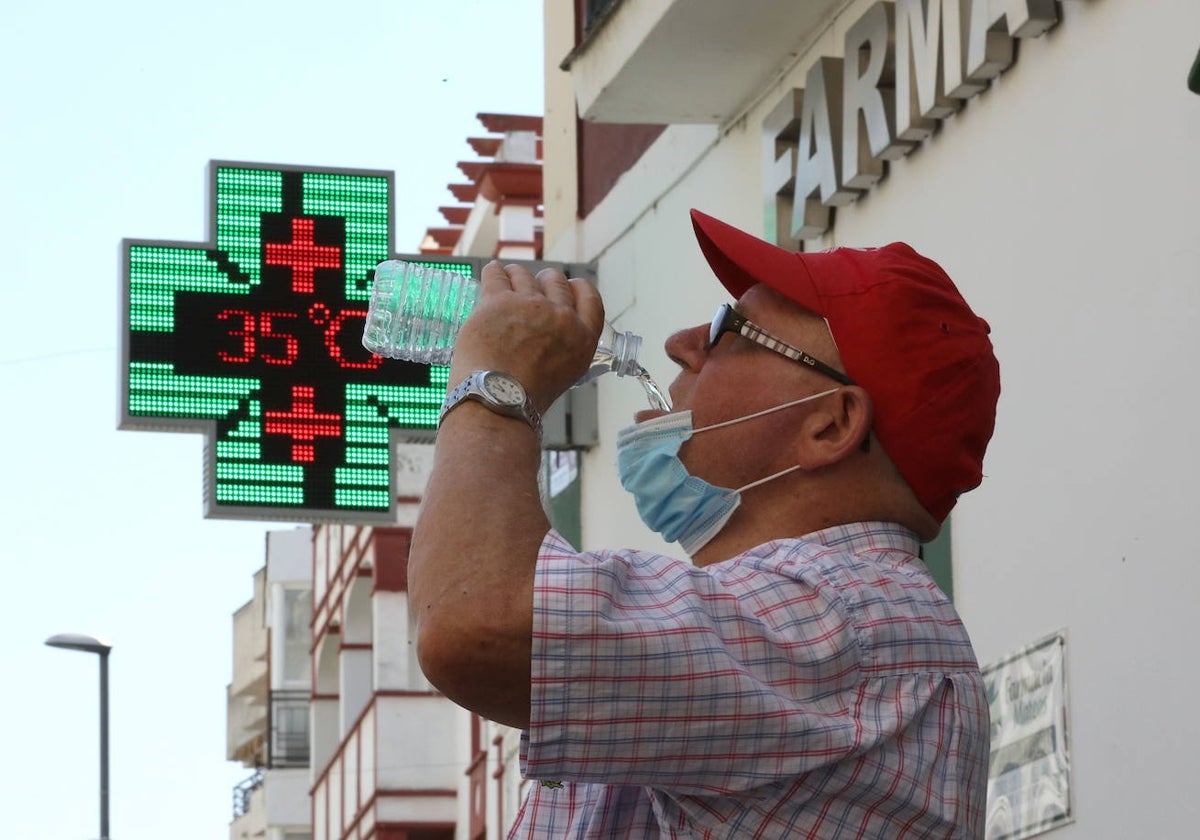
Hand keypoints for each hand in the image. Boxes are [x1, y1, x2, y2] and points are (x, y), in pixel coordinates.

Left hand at [449, 262, 604, 412]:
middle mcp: (561, 317)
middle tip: (532, 289)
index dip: (576, 288)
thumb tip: (545, 334)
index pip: (589, 297)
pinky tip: (492, 274)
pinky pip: (496, 275)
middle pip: (556, 280)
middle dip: (544, 281)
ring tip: (507, 284)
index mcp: (582, 338)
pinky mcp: (498, 301)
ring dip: (516, 277)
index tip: (568, 287)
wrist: (496, 401)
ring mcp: (530, 305)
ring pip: (524, 275)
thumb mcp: (563, 374)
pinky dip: (494, 273)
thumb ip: (562, 347)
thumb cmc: (524, 398)